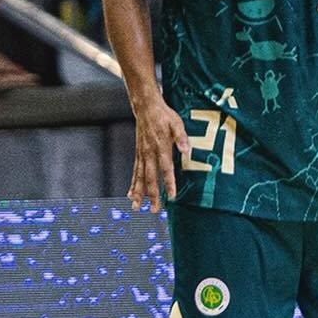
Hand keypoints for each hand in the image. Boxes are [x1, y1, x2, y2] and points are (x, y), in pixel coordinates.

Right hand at [128, 95, 188, 213]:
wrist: (146, 107)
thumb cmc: (164, 115)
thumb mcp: (177, 123)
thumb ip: (182, 137)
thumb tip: (187, 150)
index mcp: (161, 146)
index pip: (166, 168)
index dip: (169, 183)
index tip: (172, 196)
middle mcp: (149, 153)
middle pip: (150, 177)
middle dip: (152, 195)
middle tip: (153, 210)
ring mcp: (142, 154)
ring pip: (140, 177)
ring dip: (139, 193)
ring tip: (137, 207)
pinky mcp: (138, 154)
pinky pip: (135, 172)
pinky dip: (133, 184)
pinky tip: (131, 195)